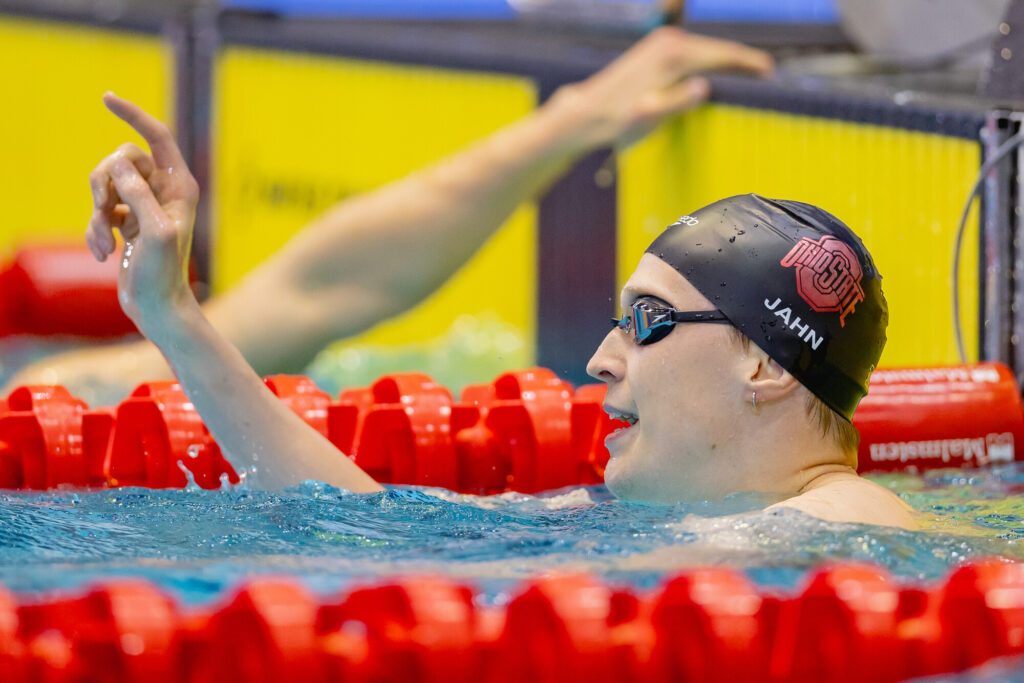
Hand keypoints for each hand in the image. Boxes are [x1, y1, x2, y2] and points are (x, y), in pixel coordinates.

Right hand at [86, 93, 199, 333]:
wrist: (156, 306)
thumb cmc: (163, 273)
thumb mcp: (154, 231)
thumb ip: (138, 195)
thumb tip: (118, 166)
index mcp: (181, 185)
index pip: (157, 136)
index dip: (133, 115)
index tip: (106, 98)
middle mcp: (165, 190)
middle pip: (120, 159)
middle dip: (104, 183)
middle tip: (105, 210)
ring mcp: (144, 205)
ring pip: (105, 184)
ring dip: (97, 212)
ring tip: (106, 241)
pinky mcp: (127, 221)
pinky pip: (99, 209)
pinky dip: (95, 230)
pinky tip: (104, 254)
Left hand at [553, 26, 773, 148]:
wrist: (587, 113)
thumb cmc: (619, 119)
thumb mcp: (649, 115)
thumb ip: (678, 101)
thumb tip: (704, 87)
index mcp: (674, 54)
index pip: (723, 54)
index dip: (749, 63)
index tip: (770, 72)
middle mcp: (670, 41)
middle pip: (718, 49)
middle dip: (743, 61)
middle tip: (768, 74)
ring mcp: (662, 43)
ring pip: (707, 50)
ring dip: (728, 61)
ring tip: (751, 74)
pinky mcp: (657, 49)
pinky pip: (695, 53)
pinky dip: (711, 61)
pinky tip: (719, 73)